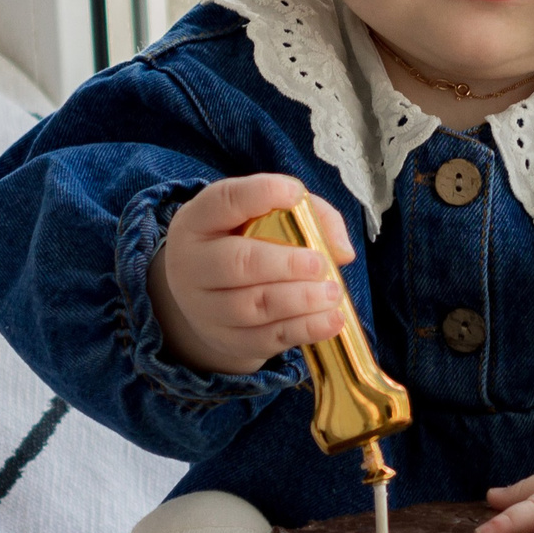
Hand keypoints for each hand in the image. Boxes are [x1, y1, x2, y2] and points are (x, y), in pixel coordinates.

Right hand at [149, 175, 355, 375]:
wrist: (208, 295)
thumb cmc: (245, 243)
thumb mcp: (264, 215)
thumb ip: (309, 215)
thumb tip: (341, 250)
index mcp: (198, 221)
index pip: (224, 200)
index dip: (261, 194)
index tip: (295, 193)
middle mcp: (191, 264)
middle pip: (237, 262)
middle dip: (285, 264)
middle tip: (321, 264)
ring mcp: (204, 307)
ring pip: (252, 306)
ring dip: (300, 300)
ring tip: (333, 293)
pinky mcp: (225, 339)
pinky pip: (266, 338)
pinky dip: (304, 330)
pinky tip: (331, 320)